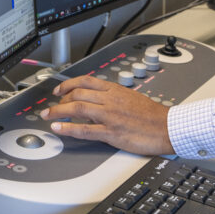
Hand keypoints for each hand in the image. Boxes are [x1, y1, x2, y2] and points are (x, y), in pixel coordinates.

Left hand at [40, 75, 174, 155]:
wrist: (167, 127)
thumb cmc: (153, 116)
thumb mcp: (132, 98)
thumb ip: (114, 98)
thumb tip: (99, 102)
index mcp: (115, 90)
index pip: (86, 81)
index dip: (68, 84)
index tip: (59, 89)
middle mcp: (110, 100)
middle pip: (78, 93)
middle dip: (60, 99)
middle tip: (51, 106)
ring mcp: (109, 115)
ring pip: (77, 108)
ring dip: (58, 111)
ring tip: (48, 115)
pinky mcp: (111, 132)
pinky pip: (84, 129)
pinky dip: (68, 128)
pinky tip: (59, 128)